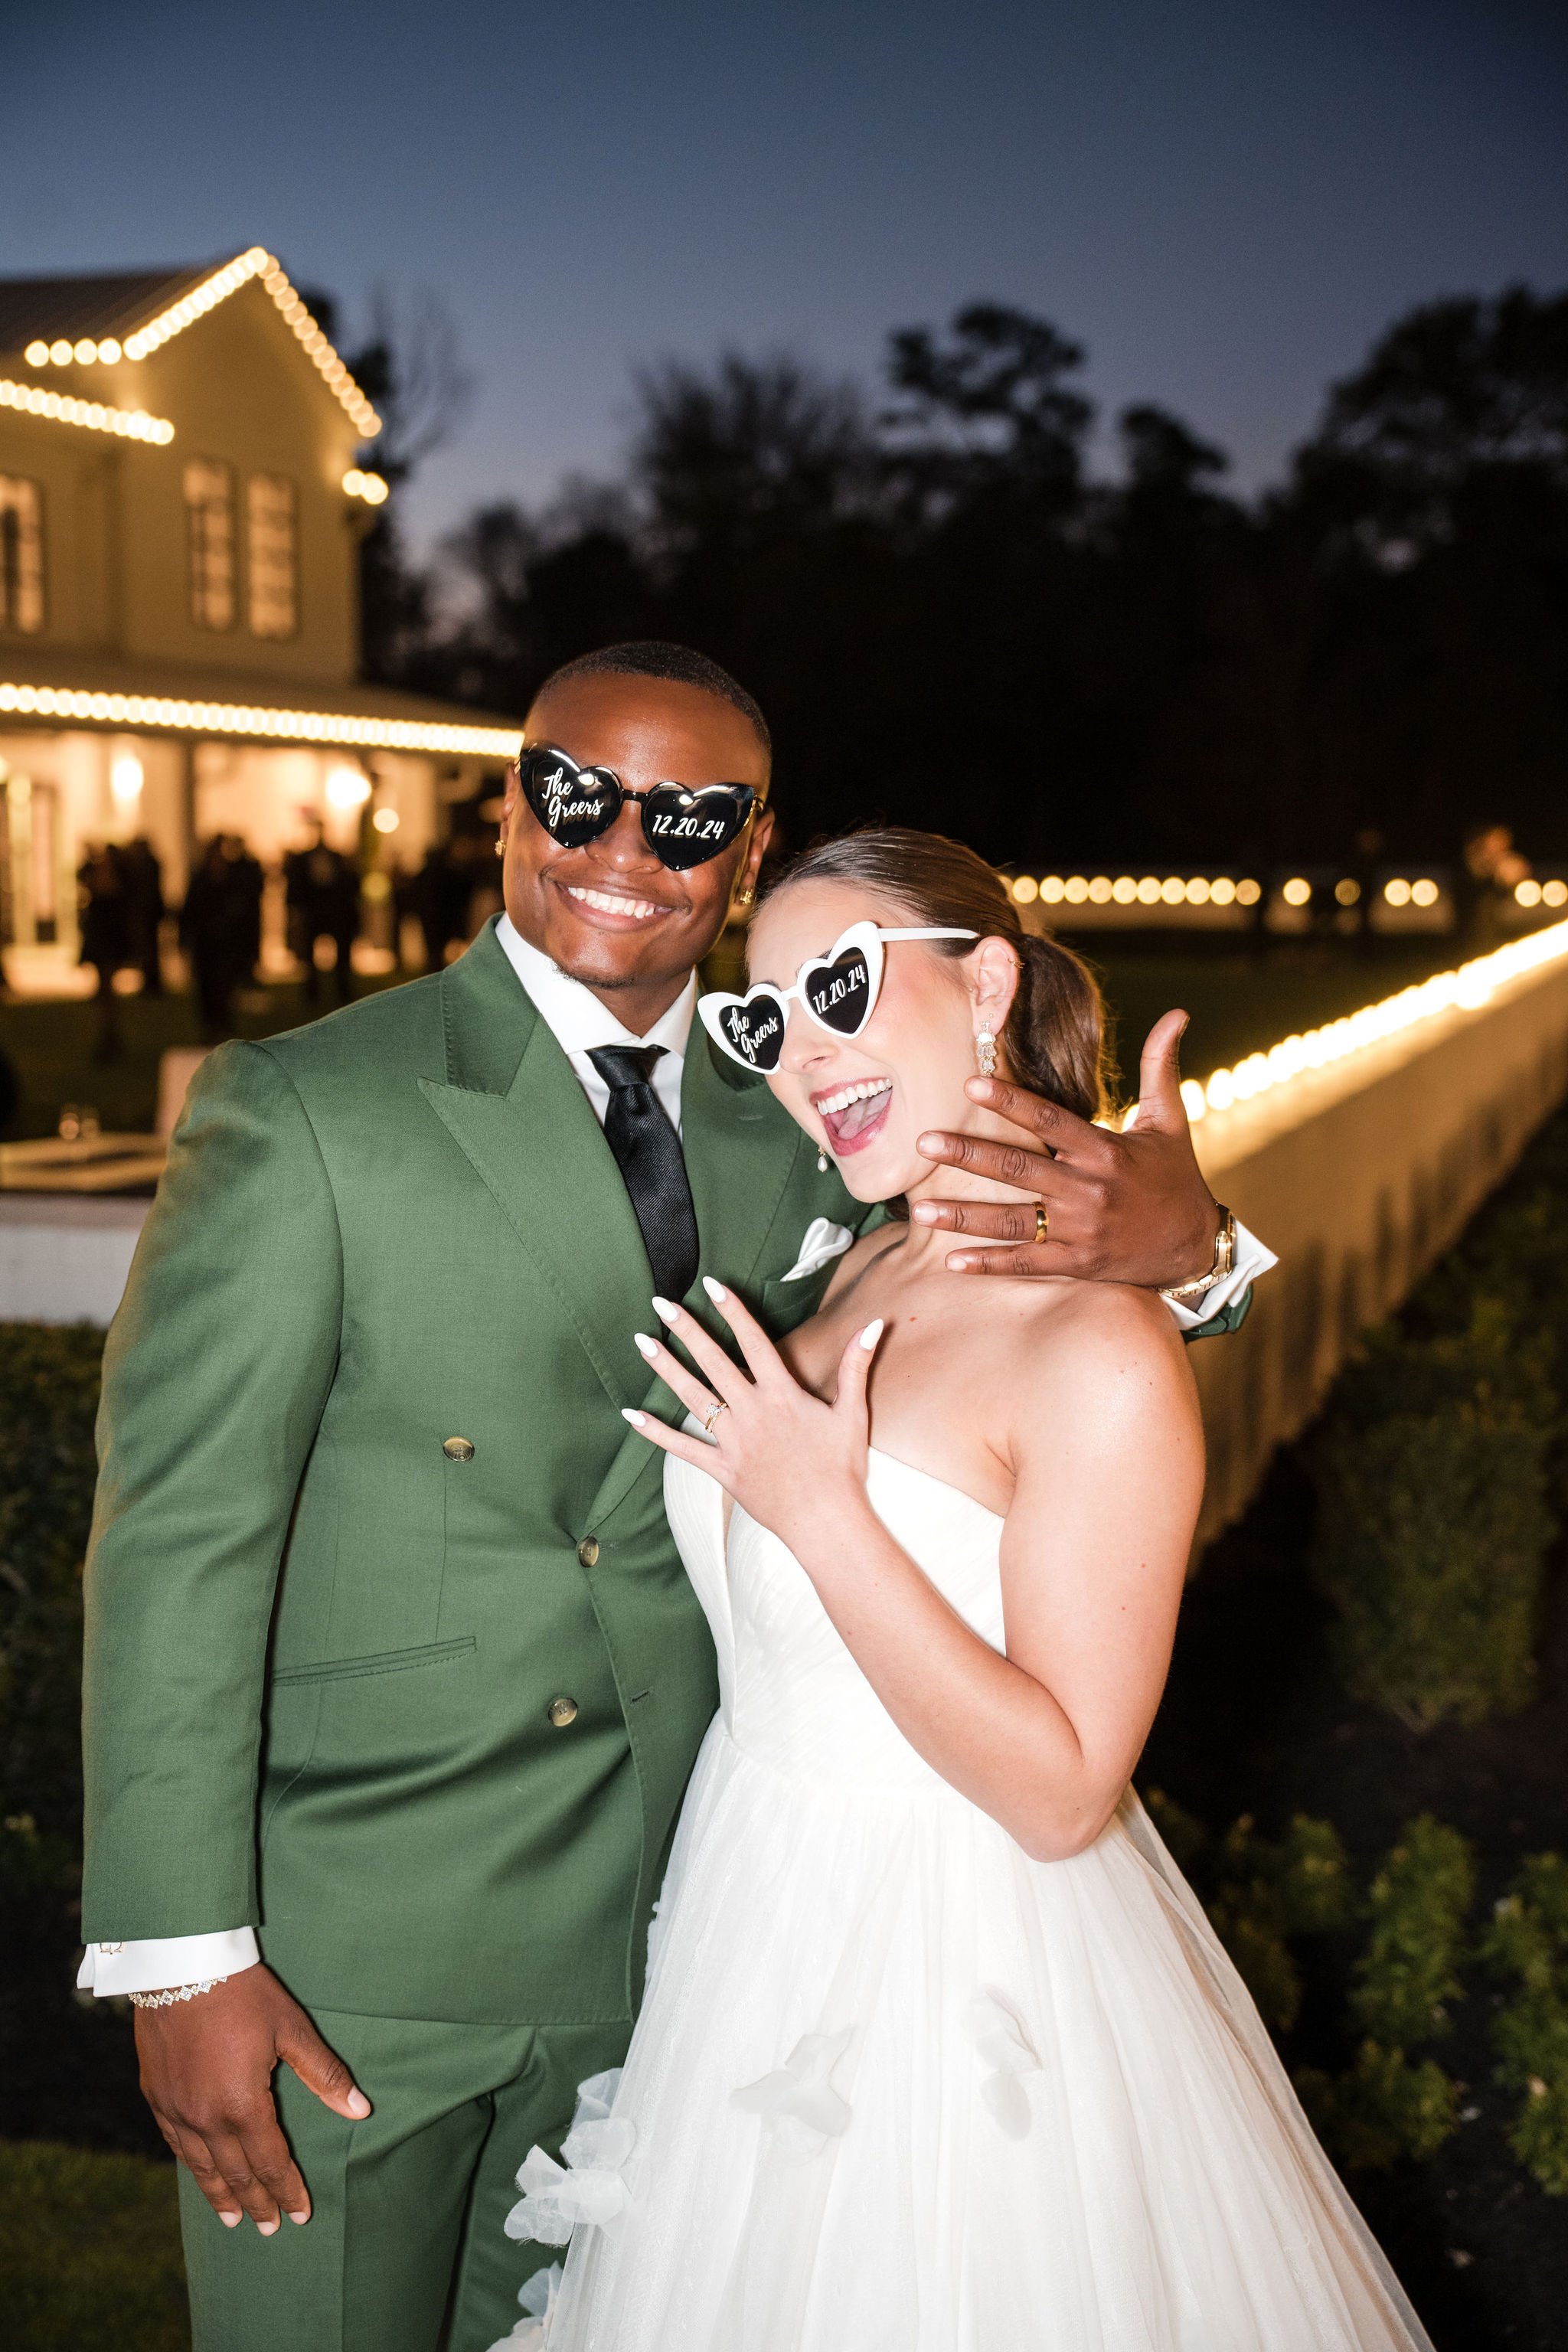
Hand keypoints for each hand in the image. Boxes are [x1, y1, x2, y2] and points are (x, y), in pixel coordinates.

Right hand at [135, 1964, 369, 2231]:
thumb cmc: (244, 1994)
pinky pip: (175, 2144)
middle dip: (257, 2203)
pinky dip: (192, 2166)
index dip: (287, 2191)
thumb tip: (360, 2110)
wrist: (181, 1965)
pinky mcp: (156, 2096)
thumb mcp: (291, 2030)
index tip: (300, 2215)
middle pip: (236, 2174)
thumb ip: (324, 2075)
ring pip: (201, 2167)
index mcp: (242, 2106)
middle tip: (270, 2229)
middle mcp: (205, 2119)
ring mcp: (176, 2110)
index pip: (270, 2163)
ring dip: (220, 2195)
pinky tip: (199, 2174)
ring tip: (234, 2219)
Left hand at [623, 1279, 881, 1553]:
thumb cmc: (842, 1469)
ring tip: (642, 1341)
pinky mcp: (723, 1470)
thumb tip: (874, 1324)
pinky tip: (631, 1415)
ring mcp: (734, 1441)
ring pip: (692, 1397)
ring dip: (666, 1368)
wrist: (826, 1521)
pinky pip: (683, 1448)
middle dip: (687, 1330)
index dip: (733, 1311)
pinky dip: (656, 1432)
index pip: (754, 1342)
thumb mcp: (853, 1413)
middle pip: (714, 1362)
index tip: (712, 1285)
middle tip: (662, 1304)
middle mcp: (752, 1412)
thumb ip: (856, 1366)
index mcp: (782, 1395)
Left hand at [914, 1010, 1217, 1287]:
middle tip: (924, 1143)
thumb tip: (1178, 1012)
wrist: (1196, 1246)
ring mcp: (1082, 1230)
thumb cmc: (1177, 1177)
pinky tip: (952, 1261)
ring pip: (1014, 1221)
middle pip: (1021, 1169)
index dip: (1011, 1101)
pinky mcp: (1079, 1264)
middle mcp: (1090, 1190)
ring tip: (920, 1208)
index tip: (971, 1084)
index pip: (1050, 1120)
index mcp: (1105, 1150)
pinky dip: (990, 1264)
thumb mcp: (1170, 1120)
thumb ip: (1160, 1066)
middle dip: (970, 1155)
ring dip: (965, 1215)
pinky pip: (1028, 1263)